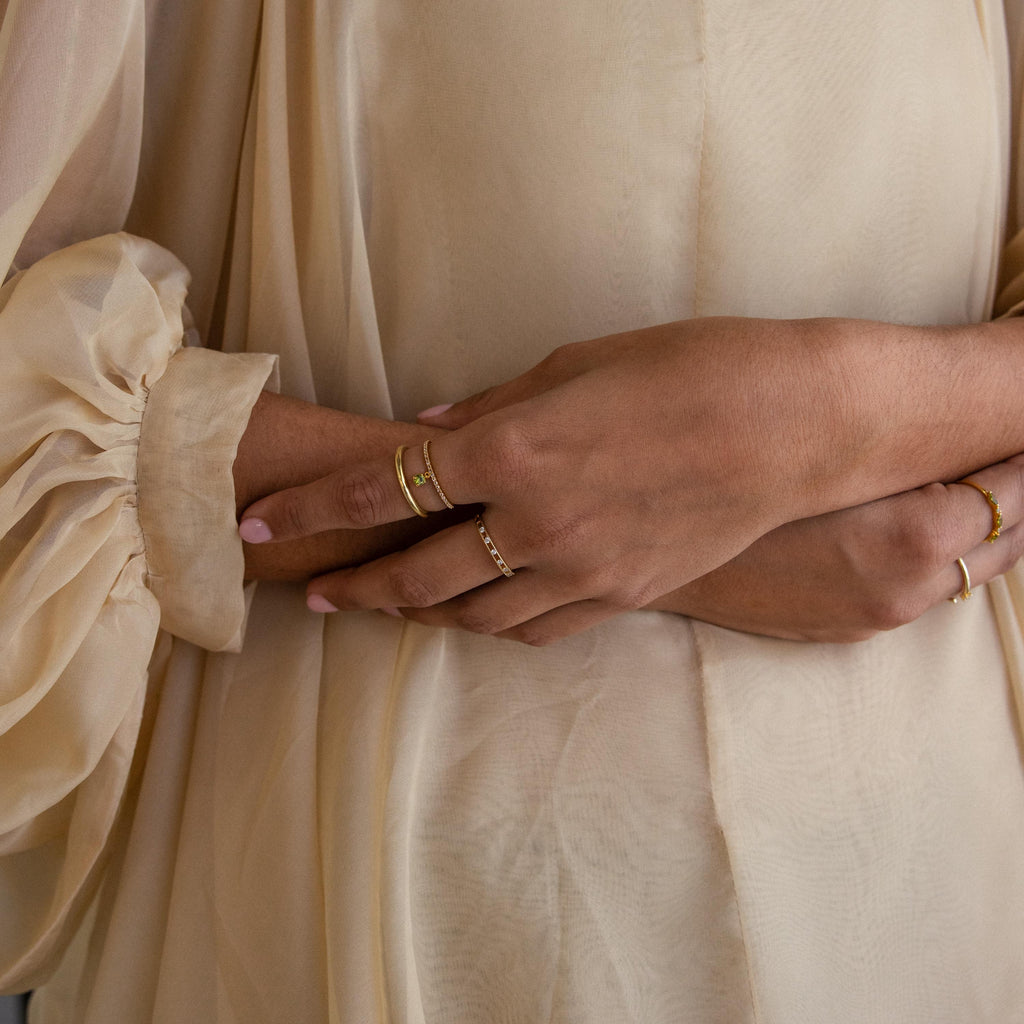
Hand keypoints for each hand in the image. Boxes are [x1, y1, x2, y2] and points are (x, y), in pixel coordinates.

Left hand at [240, 316, 971, 638]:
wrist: (796, 424)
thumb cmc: (692, 368)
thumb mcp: (579, 364)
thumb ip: (493, 407)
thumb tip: (432, 432)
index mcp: (514, 449)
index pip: (383, 486)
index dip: (312, 508)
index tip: (261, 524)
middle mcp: (535, 522)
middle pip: (417, 573)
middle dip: (355, 585)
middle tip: (317, 590)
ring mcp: (582, 570)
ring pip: (474, 616)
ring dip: (419, 614)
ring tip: (387, 607)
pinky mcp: (624, 597)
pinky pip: (538, 628)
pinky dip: (493, 624)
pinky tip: (474, 615)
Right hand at [644, 455, 1023, 643]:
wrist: (660, 562)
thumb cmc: (729, 492)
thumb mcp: (818, 454)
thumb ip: (900, 439)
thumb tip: (952, 422)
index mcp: (914, 537)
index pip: (1015, 488)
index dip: (1021, 446)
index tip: (1017, 414)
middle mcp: (908, 588)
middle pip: (1008, 537)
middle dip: (1018, 489)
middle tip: (1006, 442)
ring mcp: (878, 614)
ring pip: (968, 568)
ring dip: (980, 523)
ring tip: (968, 474)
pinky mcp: (848, 628)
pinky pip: (923, 589)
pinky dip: (937, 555)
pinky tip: (914, 518)